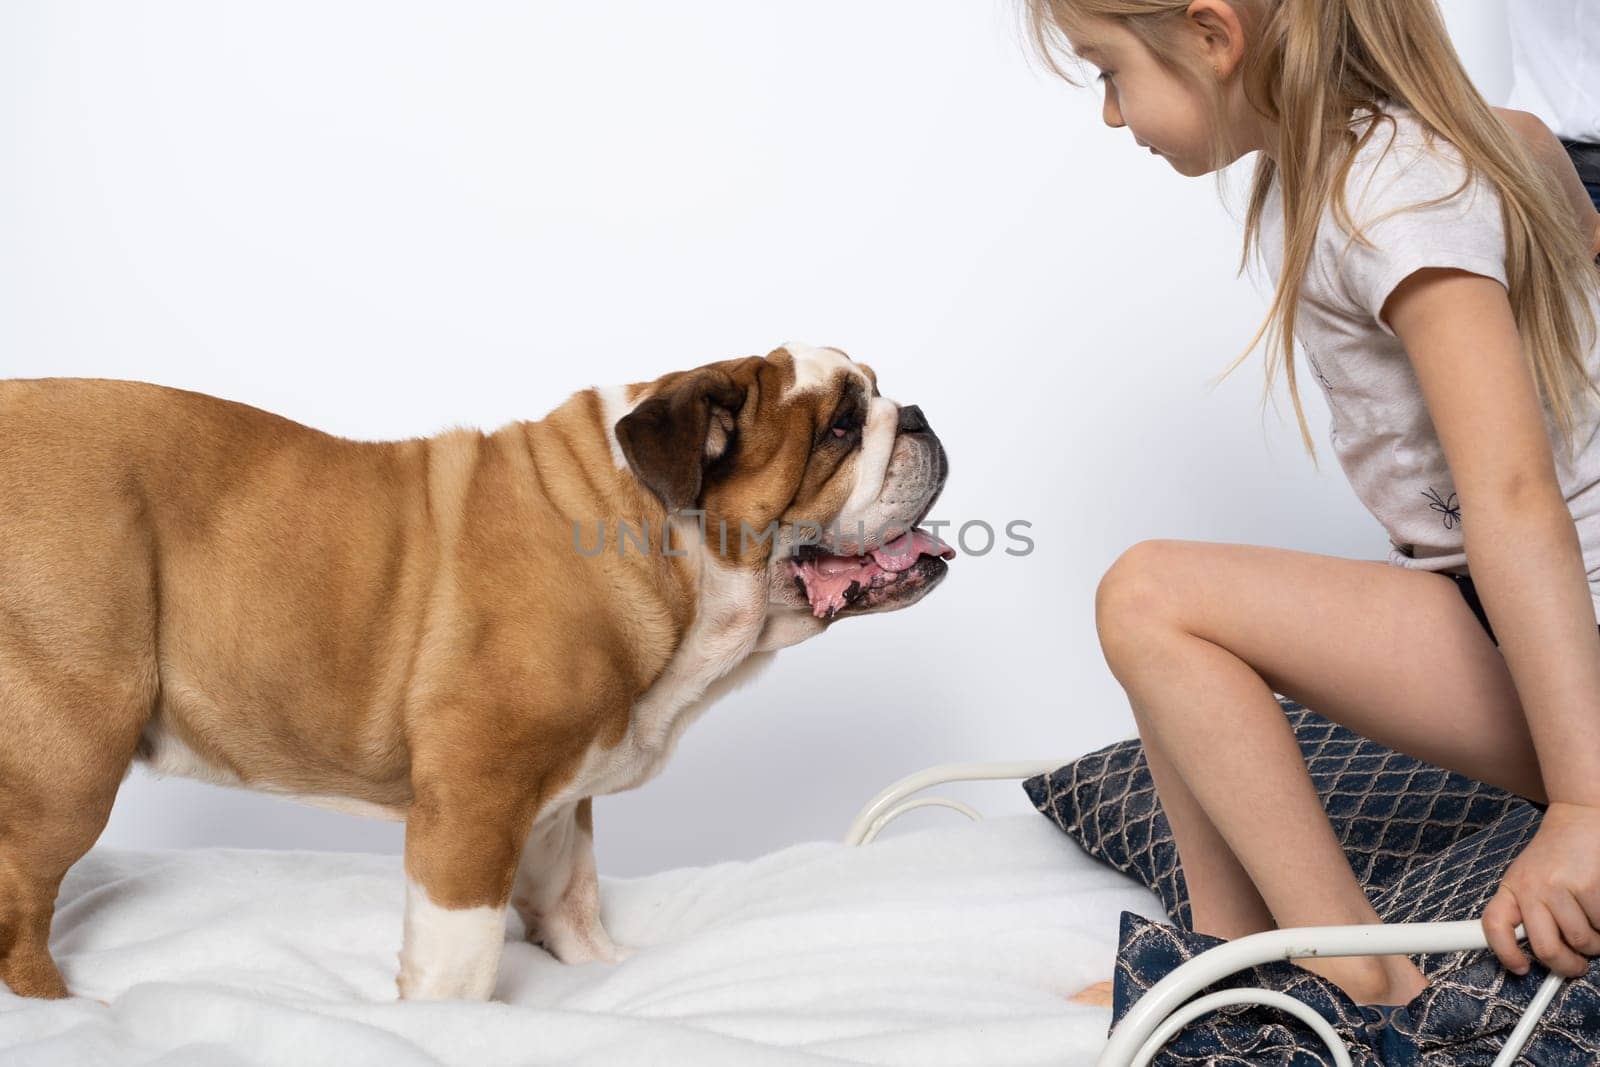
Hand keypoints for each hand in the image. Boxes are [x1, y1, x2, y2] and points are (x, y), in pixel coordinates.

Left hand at [1482, 801, 1599, 978]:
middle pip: (1545, 948)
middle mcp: (1530, 888)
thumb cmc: (1556, 859)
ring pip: (1581, 941)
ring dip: (1594, 943)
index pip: (1494, 926)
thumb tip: (1533, 954)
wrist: (1579, 821)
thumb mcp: (1528, 880)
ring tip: (1592, 926)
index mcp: (1511, 889)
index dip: (1504, 953)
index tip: (1520, 969)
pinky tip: (1599, 909)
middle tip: (1576, 964)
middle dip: (1566, 966)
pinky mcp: (1588, 886)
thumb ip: (1528, 911)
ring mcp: (1559, 887)